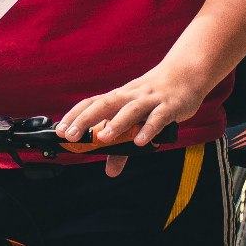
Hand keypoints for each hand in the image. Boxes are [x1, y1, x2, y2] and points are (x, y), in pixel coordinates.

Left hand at [54, 62, 207, 177]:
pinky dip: (149, 129)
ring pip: (130, 110)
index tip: (60, 130)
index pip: (91, 103)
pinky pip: (158, 118)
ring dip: (116, 124)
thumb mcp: (136, 118)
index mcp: (119, 98)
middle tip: (71, 135)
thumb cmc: (155, 97)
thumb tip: (110, 171)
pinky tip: (141, 141)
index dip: (75, 116)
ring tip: (103, 137)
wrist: (185, 74)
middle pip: (104, 105)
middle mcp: (130, 96)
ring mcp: (150, 100)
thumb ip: (122, 146)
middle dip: (85, 120)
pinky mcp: (169, 107)